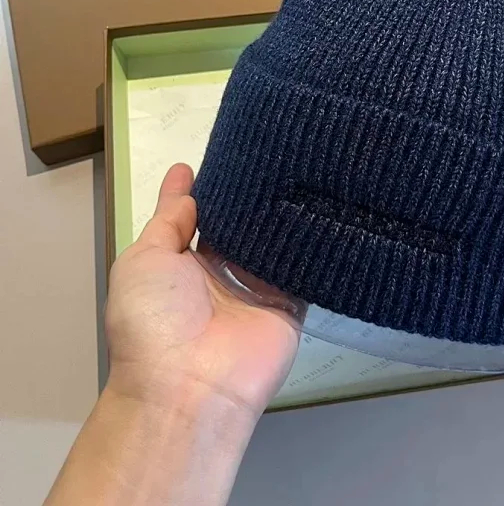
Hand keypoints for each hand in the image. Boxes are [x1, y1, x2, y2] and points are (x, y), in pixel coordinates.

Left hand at [105, 163, 298, 419]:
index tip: (221, 155)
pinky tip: (323, 205)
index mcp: (181, 265)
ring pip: (272, 241)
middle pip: (238, 226)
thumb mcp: (143, 261)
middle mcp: (220, 274)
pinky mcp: (290, 302)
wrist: (188, 386)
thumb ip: (167, 224)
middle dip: (249, 197)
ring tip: (300, 169)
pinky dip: (309, 242)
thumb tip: (187, 191)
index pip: (197, 218)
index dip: (204, 190)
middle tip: (272, 154)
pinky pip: (301, 267)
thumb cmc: (154, 318)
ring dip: (281, 214)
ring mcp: (256, 287)